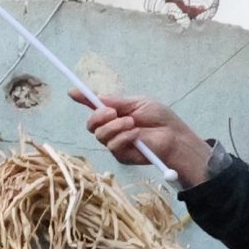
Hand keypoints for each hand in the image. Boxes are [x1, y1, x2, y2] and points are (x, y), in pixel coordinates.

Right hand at [84, 94, 215, 186]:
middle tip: (113, 112)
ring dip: (114, 126)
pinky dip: (123, 137)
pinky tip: (135, 135)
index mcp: (115, 113)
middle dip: (98, 116)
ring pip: (100, 135)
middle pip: (91, 124)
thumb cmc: (161, 119)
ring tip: (131, 123)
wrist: (175, 137)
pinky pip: (112, 146)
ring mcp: (116, 143)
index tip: (73, 92)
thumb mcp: (138, 103)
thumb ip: (116, 101)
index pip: (94, 107)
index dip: (82, 99)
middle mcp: (112, 128)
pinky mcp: (121, 156)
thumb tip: (94, 94)